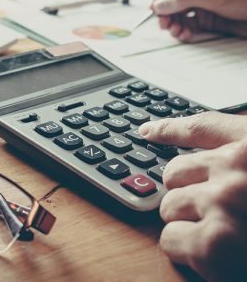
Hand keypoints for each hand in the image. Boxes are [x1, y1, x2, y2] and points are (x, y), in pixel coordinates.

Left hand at [139, 112, 246, 280]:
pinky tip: (214, 259)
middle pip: (175, 172)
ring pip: (169, 205)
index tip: (148, 131)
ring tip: (223, 238)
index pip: (203, 127)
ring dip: (187, 224)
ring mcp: (223, 204)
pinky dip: (184, 252)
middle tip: (215, 216)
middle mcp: (238, 170)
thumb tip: (204, 161)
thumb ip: (240, 162)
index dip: (171, 128)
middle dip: (188, 195)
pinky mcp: (213, 244)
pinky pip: (169, 239)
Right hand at [151, 0, 246, 40]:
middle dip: (164, 12)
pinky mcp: (205, 18)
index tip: (157, 7)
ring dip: (171, 24)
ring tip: (176, 32)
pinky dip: (182, 31)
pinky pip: (185, 24)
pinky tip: (185, 35)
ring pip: (174, 13)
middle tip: (165, 25)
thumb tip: (158, 4)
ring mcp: (200, 2)